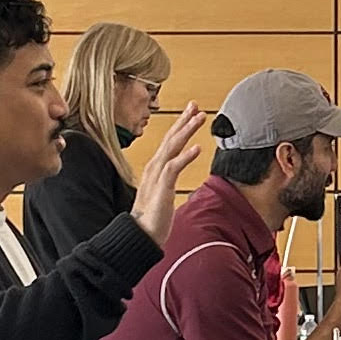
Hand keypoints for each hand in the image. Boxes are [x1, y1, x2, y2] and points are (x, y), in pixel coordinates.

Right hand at [130, 101, 208, 243]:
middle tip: (196, 105)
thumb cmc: (152, 216)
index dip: (180, 125)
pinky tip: (197, 147)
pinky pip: (174, 167)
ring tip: (199, 118)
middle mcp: (155, 167)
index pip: (169, 141)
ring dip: (186, 130)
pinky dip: (185, 156)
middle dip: (183, 120)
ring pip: (172, 147)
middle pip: (170, 138)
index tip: (191, 112)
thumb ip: (167, 180)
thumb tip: (174, 173)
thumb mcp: (162, 192)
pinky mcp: (162, 187)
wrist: (140, 235)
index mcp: (156, 167)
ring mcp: (157, 176)